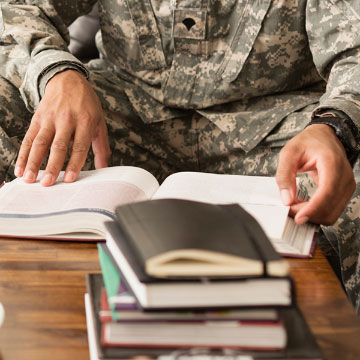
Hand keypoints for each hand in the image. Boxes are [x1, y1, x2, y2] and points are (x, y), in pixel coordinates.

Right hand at [15, 70, 110, 185]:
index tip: (69, 180)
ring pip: (40, 142)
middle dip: (51, 166)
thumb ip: (101, 147)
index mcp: (86, 121)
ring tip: (29, 179)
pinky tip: (20, 168)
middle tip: (47, 183)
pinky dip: (24, 154)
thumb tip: (104, 170)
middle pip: (58, 145)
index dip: (74, 163)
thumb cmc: (87, 105)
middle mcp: (67, 119)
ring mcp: (50, 118)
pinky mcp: (37, 118)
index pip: (79, 146)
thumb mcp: (100, 123)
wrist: (67, 80)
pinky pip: (29, 138)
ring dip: (33, 162)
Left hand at [276, 124, 355, 224]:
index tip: (298, 217)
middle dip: (308, 214)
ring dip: (312, 215)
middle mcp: (344, 176)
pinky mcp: (344, 192)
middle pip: (330, 207)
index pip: (327, 191)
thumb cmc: (308, 142)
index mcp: (332, 162)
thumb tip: (286, 199)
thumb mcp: (289, 153)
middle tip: (288, 208)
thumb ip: (284, 175)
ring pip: (331, 213)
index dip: (313, 208)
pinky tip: (304, 205)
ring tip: (295, 205)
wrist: (324, 136)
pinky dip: (316, 212)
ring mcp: (347, 185)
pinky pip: (331, 210)